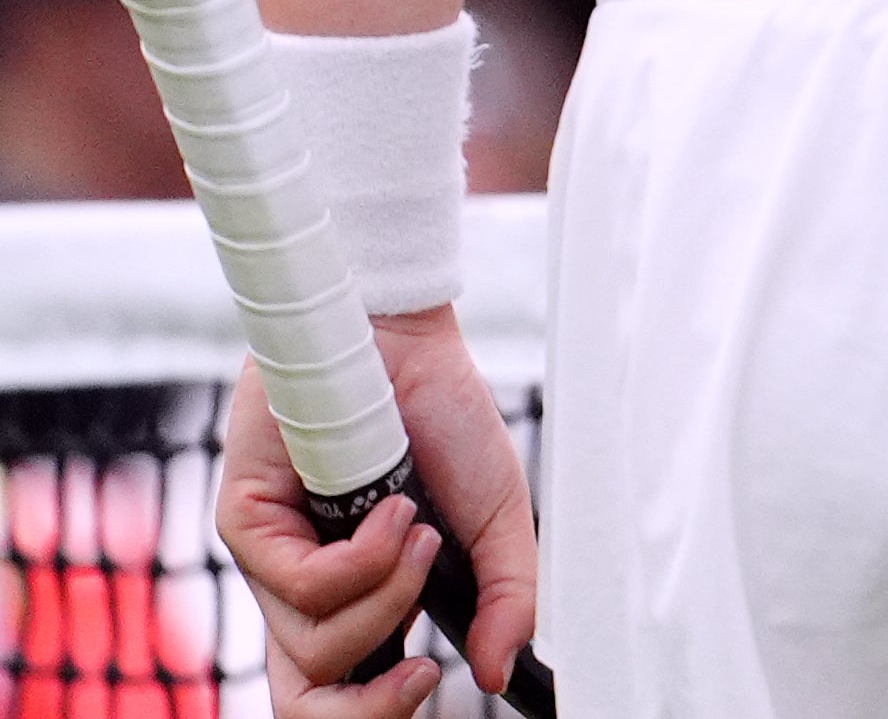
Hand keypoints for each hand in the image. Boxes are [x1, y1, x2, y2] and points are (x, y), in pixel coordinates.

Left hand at [217, 312, 542, 713]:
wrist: (405, 340)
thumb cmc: (443, 418)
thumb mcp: (499, 518)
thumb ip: (506, 595)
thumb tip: (496, 668)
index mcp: (360, 597)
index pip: (341, 690)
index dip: (379, 710)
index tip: (437, 676)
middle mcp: (307, 591)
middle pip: (303, 698)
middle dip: (365, 708)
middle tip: (420, 674)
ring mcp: (273, 562)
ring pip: (316, 647)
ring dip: (389, 595)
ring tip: (420, 530)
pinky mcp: (247, 527)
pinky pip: (305, 587)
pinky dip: (365, 557)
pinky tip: (394, 509)